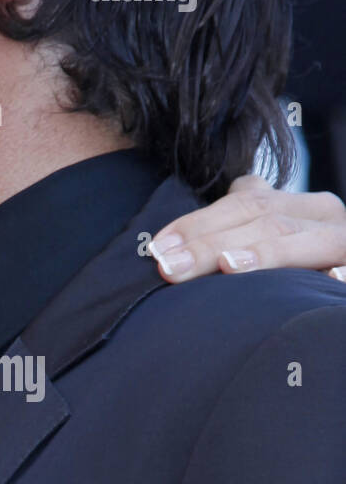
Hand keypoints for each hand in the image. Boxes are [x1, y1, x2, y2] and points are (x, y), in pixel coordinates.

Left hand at [150, 174, 345, 282]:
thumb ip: (235, 228)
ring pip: (303, 239)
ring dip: (263, 253)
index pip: (241, 201)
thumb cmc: (305, 263)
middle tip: (170, 267)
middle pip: (263, 218)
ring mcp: (345, 240)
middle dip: (211, 243)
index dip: (197, 223)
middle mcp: (323, 215)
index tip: (157, 247)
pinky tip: (326, 281)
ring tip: (228, 266)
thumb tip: (168, 246)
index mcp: (295, 204)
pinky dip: (339, 275)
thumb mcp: (270, 236)